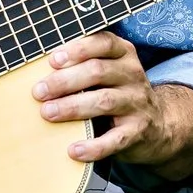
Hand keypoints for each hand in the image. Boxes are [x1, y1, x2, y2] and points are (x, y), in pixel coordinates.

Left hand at [31, 33, 192, 175]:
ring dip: (72, 107)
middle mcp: (133, 75)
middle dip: (65, 81)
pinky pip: (115, 140)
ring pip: (104, 101)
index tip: (52, 60)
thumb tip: (35, 65)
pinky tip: (73, 150)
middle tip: (38, 92)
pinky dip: (93, 146)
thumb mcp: (107, 71)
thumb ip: (82, 63)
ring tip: (47, 113)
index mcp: (123, 54)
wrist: (157, 125)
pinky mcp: (138, 132)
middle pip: (98, 71)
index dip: (77, 49)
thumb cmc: (117, 92)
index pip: (103, 42)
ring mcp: (137, 103)